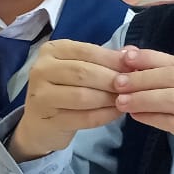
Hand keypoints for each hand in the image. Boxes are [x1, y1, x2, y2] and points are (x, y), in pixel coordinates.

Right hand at [9, 39, 125, 160]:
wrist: (39, 123)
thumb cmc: (64, 89)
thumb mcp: (79, 68)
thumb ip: (104, 59)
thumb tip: (132, 52)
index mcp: (51, 51)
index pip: (86, 51)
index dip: (112, 59)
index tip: (133, 66)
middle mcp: (41, 70)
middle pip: (83, 73)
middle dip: (111, 80)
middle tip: (132, 86)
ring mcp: (41, 96)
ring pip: (83, 96)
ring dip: (108, 98)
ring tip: (126, 100)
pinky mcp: (48, 119)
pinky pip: (83, 117)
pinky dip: (104, 115)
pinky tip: (116, 113)